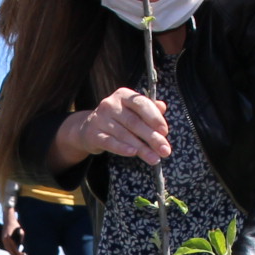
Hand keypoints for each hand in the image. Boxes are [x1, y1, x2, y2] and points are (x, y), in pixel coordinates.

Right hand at [0, 220, 24, 254]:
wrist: (8, 220)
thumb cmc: (16, 225)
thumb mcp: (21, 232)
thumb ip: (21, 239)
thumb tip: (20, 246)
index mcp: (10, 238)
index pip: (14, 249)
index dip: (19, 253)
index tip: (23, 254)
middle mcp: (5, 239)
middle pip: (10, 251)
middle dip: (15, 254)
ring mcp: (3, 239)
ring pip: (7, 250)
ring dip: (12, 252)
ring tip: (18, 253)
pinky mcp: (2, 239)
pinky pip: (6, 247)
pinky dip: (10, 249)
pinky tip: (14, 250)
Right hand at [55, 87, 170, 166]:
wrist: (89, 129)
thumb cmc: (118, 119)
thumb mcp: (133, 111)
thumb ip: (149, 109)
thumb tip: (163, 107)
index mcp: (123, 95)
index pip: (141, 104)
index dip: (154, 118)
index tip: (165, 131)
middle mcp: (110, 104)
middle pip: (134, 122)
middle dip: (152, 137)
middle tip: (165, 150)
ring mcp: (100, 118)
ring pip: (124, 134)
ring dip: (142, 148)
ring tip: (154, 158)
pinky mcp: (93, 134)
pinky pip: (110, 142)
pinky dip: (122, 148)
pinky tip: (133, 154)